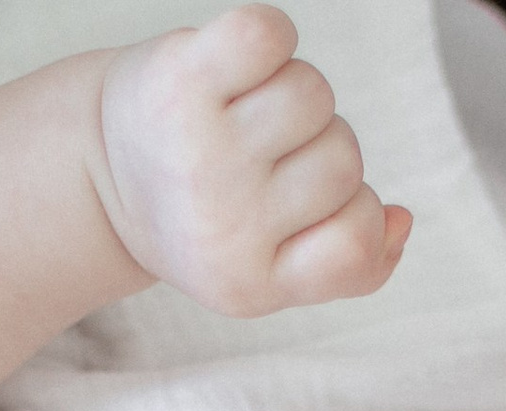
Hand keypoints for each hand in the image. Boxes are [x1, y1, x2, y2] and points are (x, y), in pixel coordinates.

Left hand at [93, 5, 410, 318]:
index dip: (353, 216)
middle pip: (345, 160)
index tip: (303, 216)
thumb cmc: (207, 220)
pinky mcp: (182, 77)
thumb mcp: (273, 273)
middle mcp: (223, 222)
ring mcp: (201, 148)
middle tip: (261, 161)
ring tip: (245, 116)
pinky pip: (269, 33)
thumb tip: (401, 222)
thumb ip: (348, 267)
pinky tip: (239, 67)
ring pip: (315, 97)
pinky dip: (267, 38)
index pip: (357, 240)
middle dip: (318, 151)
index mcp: (247, 282)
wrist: (104, 174)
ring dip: (292, 95)